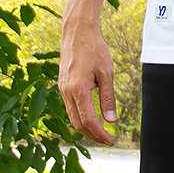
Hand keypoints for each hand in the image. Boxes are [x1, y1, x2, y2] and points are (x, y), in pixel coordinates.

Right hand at [58, 13, 117, 146]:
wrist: (77, 32)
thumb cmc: (94, 49)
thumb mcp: (106, 73)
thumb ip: (108, 98)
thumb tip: (111, 120)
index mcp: (78, 89)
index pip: (88, 121)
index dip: (100, 134)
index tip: (111, 140)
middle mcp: (67, 92)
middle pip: (77, 124)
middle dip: (92, 135)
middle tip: (108, 139)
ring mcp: (62, 89)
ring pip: (72, 117)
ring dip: (85, 128)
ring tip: (101, 132)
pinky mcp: (62, 85)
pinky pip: (70, 107)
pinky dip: (80, 117)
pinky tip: (91, 117)